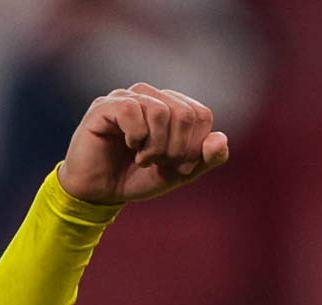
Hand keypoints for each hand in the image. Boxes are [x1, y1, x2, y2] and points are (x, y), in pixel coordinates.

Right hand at [57, 83, 229, 204]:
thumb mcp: (181, 172)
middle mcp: (152, 96)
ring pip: (161, 111)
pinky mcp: (105, 105)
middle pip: (185, 113)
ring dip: (156, 146)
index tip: (178, 165)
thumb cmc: (140, 176)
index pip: (201, 115)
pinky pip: (132, 110)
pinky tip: (128, 147)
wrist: (101, 190)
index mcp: (173, 107)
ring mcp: (128, 97)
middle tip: (159, 163)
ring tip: (143, 159)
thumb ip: (207, 158)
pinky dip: (136, 138)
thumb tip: (221, 138)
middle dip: (177, 149)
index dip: (195, 146)